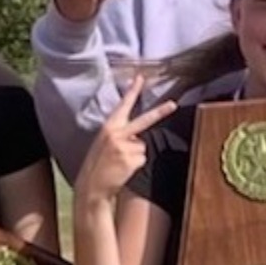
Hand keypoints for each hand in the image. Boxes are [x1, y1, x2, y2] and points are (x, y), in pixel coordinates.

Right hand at [75, 76, 175, 207]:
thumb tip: (138, 135)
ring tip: (120, 162)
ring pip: (143, 146)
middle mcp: (116, 134)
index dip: (132, 91)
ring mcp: (125, 146)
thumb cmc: (98, 165)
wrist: (91, 186)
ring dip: (136, 155)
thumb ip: (119, 135)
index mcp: (108, 127)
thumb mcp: (103, 144)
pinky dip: (136, 165)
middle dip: (160, 111)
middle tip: (173, 104)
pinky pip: (142, 159)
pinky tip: (123, 169)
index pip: (122, 105)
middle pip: (144, 120)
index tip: (140, 78)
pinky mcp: (131, 159)